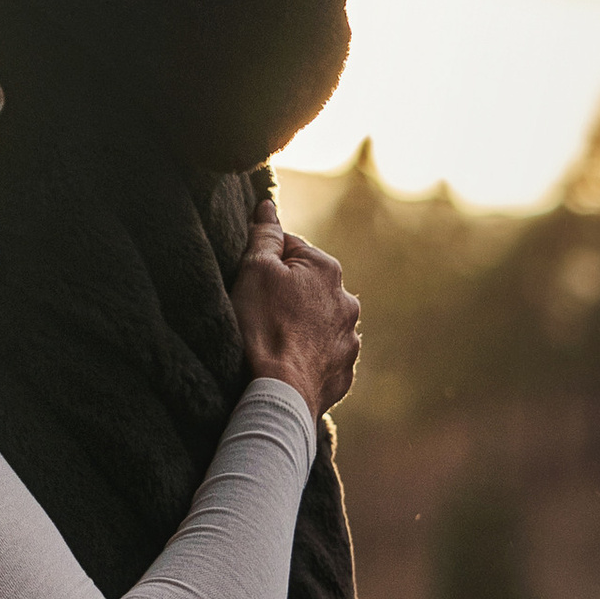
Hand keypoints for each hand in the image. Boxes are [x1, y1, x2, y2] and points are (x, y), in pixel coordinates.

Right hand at [230, 198, 359, 420]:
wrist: (280, 392)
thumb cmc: (263, 326)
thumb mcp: (254, 270)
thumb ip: (265, 235)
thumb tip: (267, 206)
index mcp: (327, 269)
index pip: (290, 248)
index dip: (265, 262)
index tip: (250, 282)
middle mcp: (347, 301)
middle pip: (308, 286)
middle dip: (287, 293)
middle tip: (259, 312)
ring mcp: (348, 339)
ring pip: (319, 321)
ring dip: (301, 324)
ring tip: (273, 341)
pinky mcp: (344, 371)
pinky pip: (324, 354)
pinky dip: (308, 355)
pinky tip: (287, 362)